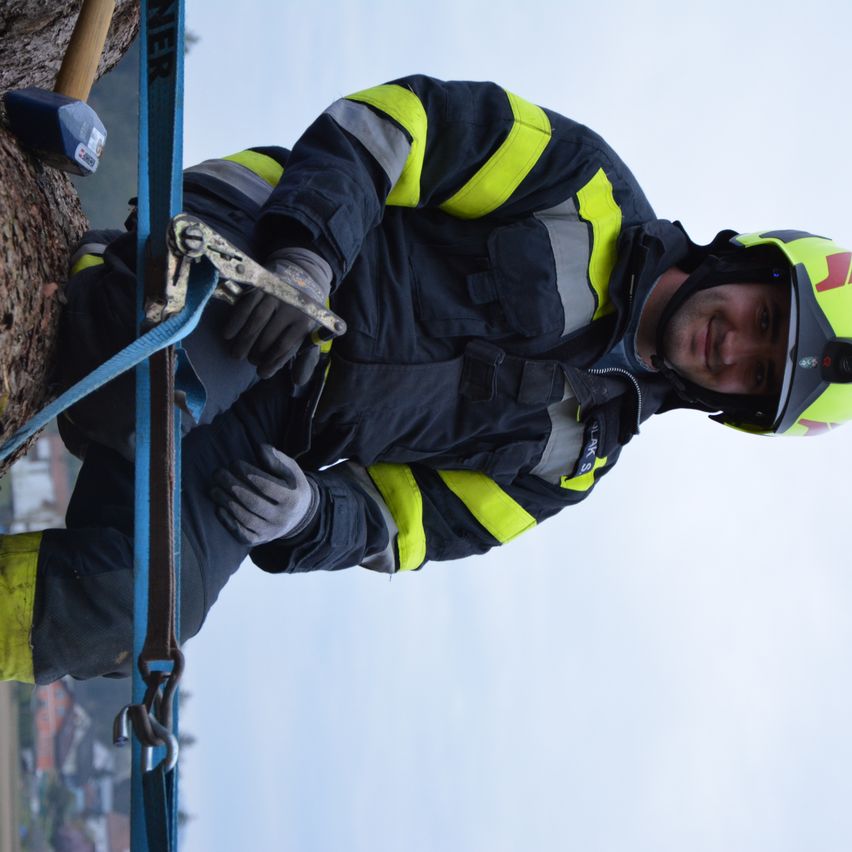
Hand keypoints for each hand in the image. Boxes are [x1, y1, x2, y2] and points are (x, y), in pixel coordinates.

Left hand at [210, 444, 318, 545]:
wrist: (300, 516)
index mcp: (292, 499)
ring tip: (214, 488)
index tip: (234, 463)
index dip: (248, 474)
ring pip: (246, 519)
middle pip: (254, 502)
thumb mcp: (291, 471)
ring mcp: (270, 531)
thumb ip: (277, 459)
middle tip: (218, 473)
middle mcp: (282, 517)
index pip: (267, 486)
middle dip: (232, 486)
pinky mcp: (259, 540)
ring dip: (227, 503)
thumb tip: (260, 448)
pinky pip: (242, 534)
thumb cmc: (290, 486)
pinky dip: (228, 522)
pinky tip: (218, 508)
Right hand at [222, 257, 326, 379]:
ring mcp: (276, 296)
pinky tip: (228, 335)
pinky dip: (235, 321)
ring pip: (256, 322)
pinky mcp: (261, 288)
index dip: (272, 363)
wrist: (302, 279)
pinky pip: (246, 306)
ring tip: (236, 355)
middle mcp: (292, 308)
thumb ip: (306, 360)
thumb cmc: (302, 317)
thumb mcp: (309, 337)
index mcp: (305, 322)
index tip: (262, 373)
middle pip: (269, 336)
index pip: (285, 347)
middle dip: (257, 353)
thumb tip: (299, 381)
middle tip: (249, 361)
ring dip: (244, 342)